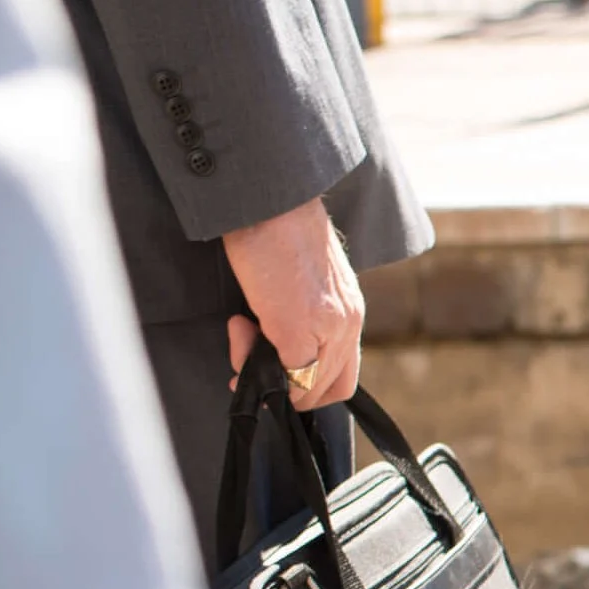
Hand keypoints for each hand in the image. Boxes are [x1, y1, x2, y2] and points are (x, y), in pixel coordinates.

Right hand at [221, 198, 364, 408]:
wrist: (270, 199)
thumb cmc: (276, 229)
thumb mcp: (302, 278)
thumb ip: (302, 312)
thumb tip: (272, 341)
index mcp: (349, 312)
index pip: (341, 374)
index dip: (305, 383)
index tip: (269, 363)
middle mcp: (348, 323)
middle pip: (329, 390)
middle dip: (286, 388)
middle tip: (249, 360)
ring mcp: (327, 329)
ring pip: (307, 389)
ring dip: (266, 375)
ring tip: (241, 335)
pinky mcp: (296, 329)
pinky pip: (286, 375)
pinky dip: (254, 364)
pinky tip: (239, 327)